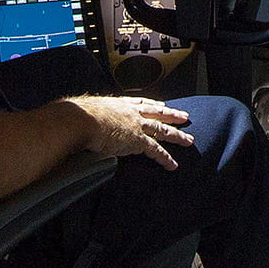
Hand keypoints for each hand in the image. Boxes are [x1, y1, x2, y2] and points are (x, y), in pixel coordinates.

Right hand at [59, 96, 194, 169]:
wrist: (82, 120)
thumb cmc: (79, 117)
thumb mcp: (89, 113)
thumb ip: (93, 119)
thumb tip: (85, 125)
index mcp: (120, 104)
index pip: (142, 102)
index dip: (154, 105)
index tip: (162, 105)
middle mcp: (131, 112)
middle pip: (157, 113)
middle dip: (172, 115)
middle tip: (185, 116)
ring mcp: (137, 125)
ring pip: (163, 131)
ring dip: (177, 136)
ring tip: (189, 141)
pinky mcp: (138, 140)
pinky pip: (156, 150)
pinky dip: (165, 158)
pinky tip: (172, 164)